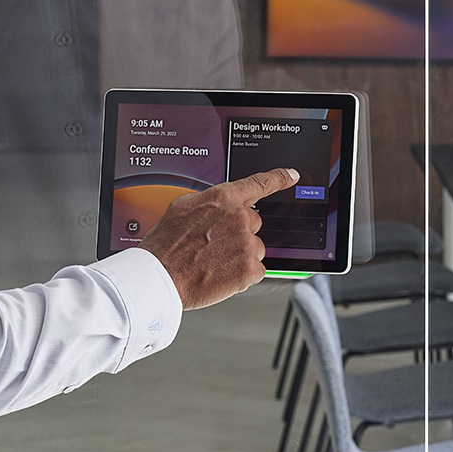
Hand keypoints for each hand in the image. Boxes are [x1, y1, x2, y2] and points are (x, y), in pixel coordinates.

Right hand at [141, 168, 298, 309]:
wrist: (160, 276)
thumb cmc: (166, 245)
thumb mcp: (181, 208)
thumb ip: (209, 203)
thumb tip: (218, 206)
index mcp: (223, 198)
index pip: (260, 182)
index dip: (280, 177)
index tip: (292, 175)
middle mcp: (239, 217)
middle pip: (255, 223)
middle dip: (240, 233)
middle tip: (215, 245)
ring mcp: (246, 243)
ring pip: (256, 248)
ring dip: (241, 255)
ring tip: (214, 262)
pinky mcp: (249, 269)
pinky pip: (256, 270)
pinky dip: (243, 275)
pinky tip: (222, 274)